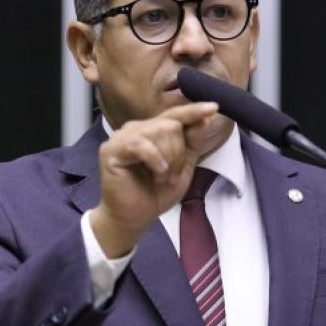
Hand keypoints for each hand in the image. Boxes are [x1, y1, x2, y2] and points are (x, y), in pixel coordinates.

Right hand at [89, 102, 222, 256]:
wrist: (135, 217)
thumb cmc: (156, 193)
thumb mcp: (183, 167)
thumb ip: (192, 143)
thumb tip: (204, 119)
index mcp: (153, 130)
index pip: (175, 115)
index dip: (194, 111)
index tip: (214, 108)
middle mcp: (137, 128)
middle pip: (170, 125)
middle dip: (178, 153)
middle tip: (171, 176)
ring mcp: (122, 137)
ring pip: (158, 132)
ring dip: (168, 159)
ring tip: (161, 178)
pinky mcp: (111, 149)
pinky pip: (140, 144)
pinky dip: (155, 159)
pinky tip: (157, 172)